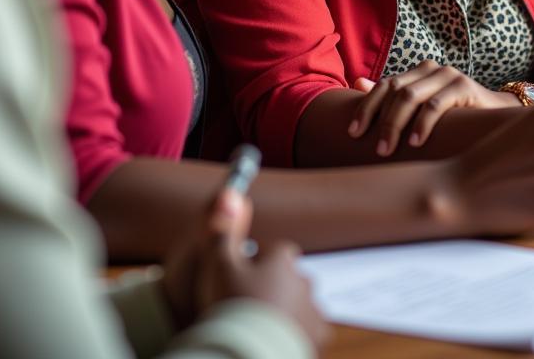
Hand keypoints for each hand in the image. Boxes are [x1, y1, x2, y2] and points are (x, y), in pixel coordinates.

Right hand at [162, 187, 327, 347]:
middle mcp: (303, 283)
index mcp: (283, 261)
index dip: (256, 262)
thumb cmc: (231, 308)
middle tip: (246, 305)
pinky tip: (269, 340)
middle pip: (289, 279)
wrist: (246, 354)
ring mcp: (312, 314)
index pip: (275, 251)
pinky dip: (290, 336)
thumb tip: (230, 191)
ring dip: (283, 313)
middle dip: (272, 287)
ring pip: (298, 306)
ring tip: (256, 327)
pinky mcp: (314, 342)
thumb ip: (222, 228)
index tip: (239, 275)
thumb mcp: (218, 263)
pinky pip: (304, 333)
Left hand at [349, 59, 516, 156]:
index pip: (384, 85)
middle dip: (380, 120)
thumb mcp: (422, 106)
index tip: (353, 133)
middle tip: (374, 148)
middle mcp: (430, 69)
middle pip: (395, 91)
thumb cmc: (456, 115)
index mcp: (417, 72)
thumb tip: (358, 83)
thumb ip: (393, 95)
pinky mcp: (464, 87)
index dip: (366, 107)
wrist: (496, 114)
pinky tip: (415, 142)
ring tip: (388, 149)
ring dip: (395, 124)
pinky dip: (422, 123)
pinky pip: (436, 104)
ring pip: (411, 96)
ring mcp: (447, 75)